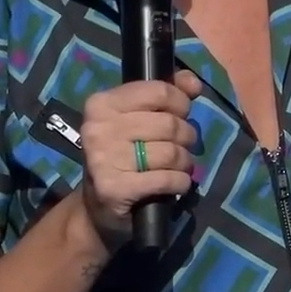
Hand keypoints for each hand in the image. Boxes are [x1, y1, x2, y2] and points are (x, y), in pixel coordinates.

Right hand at [74, 69, 203, 251]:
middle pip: (169, 123)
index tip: (179, 115)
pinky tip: (175, 184)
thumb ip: (166, 95)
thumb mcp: (137, 119)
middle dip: (185, 137)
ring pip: (171, 152)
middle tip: (179, 147)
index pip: (159, 91)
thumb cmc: (122, 156)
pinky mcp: (114, 188)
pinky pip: (167, 179)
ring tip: (177, 167)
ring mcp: (104, 159)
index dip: (180, 103)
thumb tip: (193, 83)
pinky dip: (180, 182)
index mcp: (101, 103)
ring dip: (184, 162)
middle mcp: (98, 128)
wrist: (97, 209)